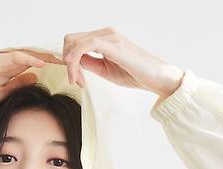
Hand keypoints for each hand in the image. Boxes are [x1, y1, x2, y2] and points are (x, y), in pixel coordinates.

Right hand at [0, 47, 65, 111]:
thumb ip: (19, 83)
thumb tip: (36, 78)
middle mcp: (8, 60)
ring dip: (46, 57)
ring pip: (29, 54)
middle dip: (54, 60)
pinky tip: (42, 63)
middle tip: (72, 64)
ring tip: (63, 61)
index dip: (52, 67)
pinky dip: (30, 59)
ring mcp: (2, 59)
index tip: (67, 73)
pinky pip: (15, 57)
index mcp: (11, 68)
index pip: (36, 64)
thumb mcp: (4, 92)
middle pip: (36, 56)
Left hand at [61, 27, 184, 97]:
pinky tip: (77, 73)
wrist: (155, 77)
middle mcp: (105, 33)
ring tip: (78, 81)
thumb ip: (89, 62)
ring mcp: (109, 36)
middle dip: (67, 62)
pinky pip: (84, 45)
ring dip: (70, 64)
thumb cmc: (134, 74)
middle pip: (71, 39)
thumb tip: (74, 61)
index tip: (76, 79)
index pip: (75, 41)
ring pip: (75, 42)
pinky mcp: (112, 44)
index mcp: (104, 38)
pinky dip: (75, 59)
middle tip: (76, 81)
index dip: (69, 60)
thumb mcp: (104, 69)